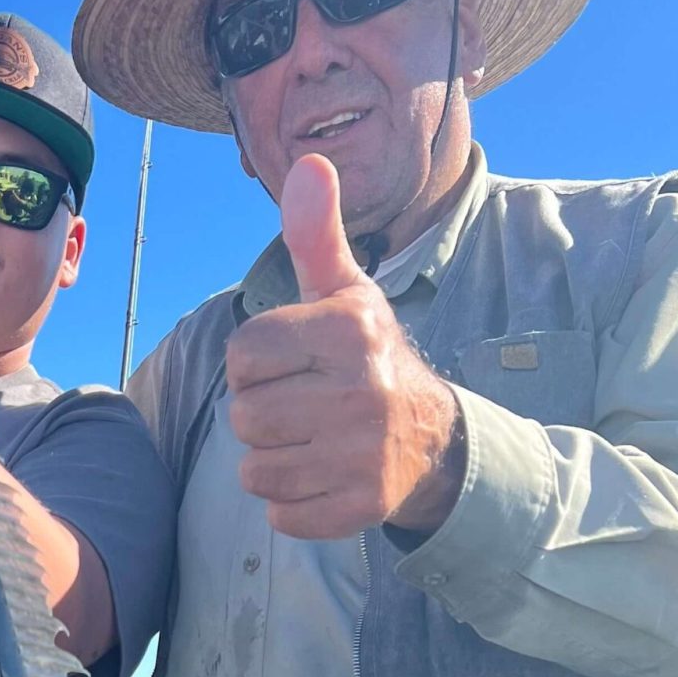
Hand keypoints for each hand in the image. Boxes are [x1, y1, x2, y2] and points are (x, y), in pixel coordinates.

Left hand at [226, 155, 464, 539]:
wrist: (435, 440)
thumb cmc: (370, 358)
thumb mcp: (347, 294)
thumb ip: (315, 237)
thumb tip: (307, 162)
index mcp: (349, 331)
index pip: (243, 355)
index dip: (254, 363)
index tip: (289, 365)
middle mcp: (360, 391)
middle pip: (244, 416)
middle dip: (262, 414)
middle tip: (301, 407)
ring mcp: (363, 454)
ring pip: (255, 469)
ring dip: (271, 459)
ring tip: (309, 441)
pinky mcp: (361, 507)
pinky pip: (280, 514)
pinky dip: (289, 502)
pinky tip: (320, 476)